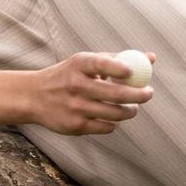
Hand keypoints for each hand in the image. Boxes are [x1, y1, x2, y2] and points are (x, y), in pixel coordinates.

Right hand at [29, 51, 154, 134]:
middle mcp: (76, 86)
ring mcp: (75, 107)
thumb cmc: (68, 76)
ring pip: (116, 114)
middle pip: (117, 93)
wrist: (34, 97)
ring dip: (130, 111)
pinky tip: (111, 117)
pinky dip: (114, 123)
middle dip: (140, 95)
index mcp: (78, 65)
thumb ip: (117, 59)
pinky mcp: (75, 126)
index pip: (102, 63)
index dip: (121, 68)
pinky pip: (107, 127)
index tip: (135, 72)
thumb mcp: (84, 62)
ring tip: (132, 108)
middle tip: (148, 93)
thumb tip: (151, 57)